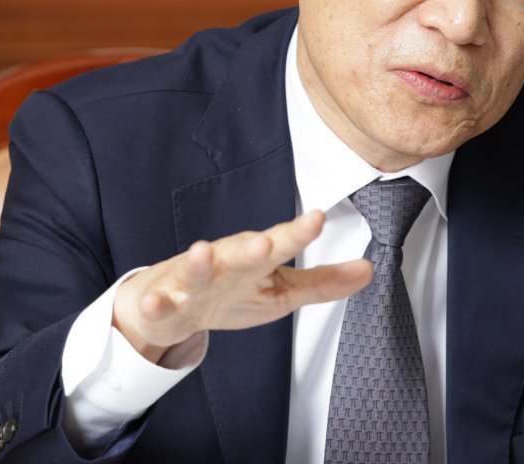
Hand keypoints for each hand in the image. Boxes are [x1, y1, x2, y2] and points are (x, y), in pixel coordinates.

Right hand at [112, 209, 371, 361]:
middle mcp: (225, 264)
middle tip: (266, 241)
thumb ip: (323, 282)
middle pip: (240, 254)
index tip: (318, 219)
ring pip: (195, 272)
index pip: (281, 244)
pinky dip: (155, 304)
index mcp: (255, 259)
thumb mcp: (281, 291)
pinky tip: (154, 302)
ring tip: (202, 251)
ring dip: (198, 262)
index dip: (299, 233)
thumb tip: (370, 269)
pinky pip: (158, 305)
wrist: (169, 305)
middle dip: (252, 247)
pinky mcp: (165, 303)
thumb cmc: (231, 293)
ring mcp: (192, 282)